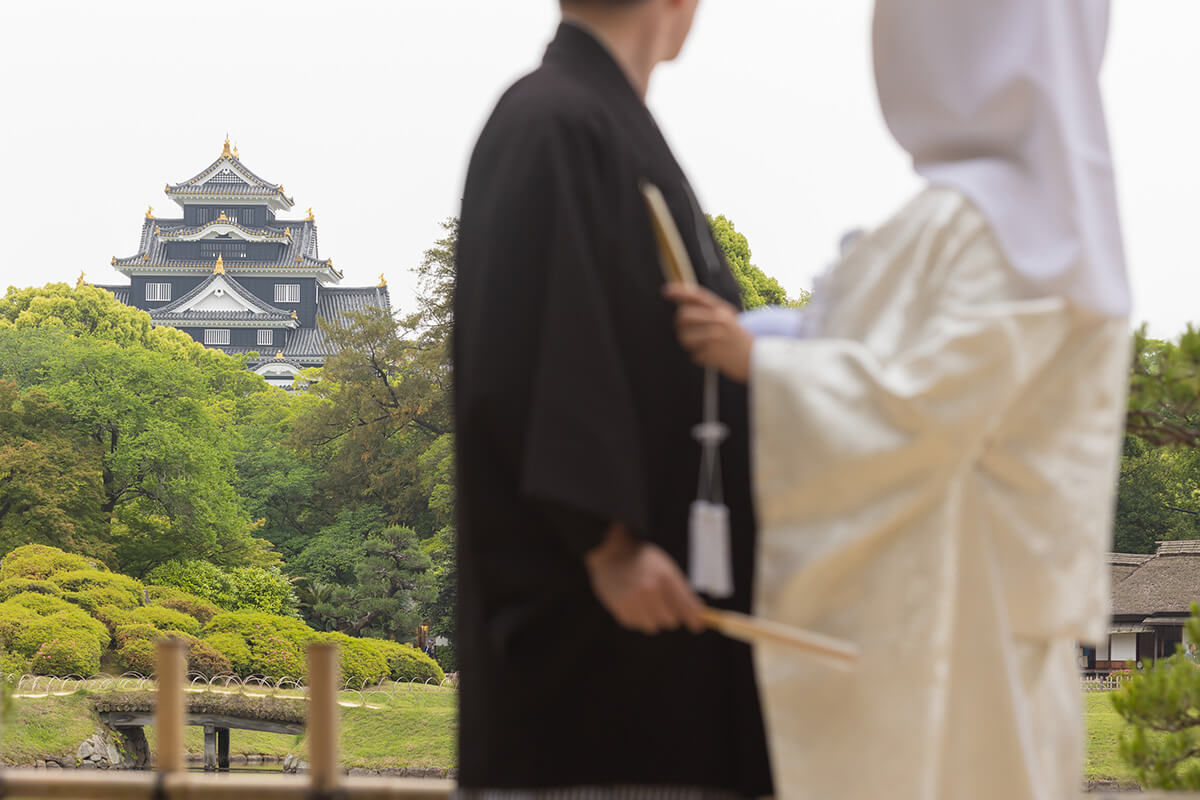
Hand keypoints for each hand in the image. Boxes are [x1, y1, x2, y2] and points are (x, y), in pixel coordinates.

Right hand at [584, 523, 704, 634]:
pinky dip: (637, 617)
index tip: (697, 626)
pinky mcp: (620, 609)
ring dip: (652, 618)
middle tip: (663, 604)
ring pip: (653, 626)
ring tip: (645, 602)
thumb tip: (699, 619)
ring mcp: (633, 600)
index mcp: (665, 577)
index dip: (694, 620)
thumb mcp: (667, 569)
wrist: (612, 553)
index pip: (686, 607)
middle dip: (670, 615)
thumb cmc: (644, 562)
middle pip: (671, 621)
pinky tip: (632, 602)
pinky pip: (637, 625)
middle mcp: (650, 590)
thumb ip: (683, 593)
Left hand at [662, 284, 752, 383]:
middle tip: (686, 331)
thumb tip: (681, 307)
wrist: (758, 358)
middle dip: (680, 326)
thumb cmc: (737, 338)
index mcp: (722, 309)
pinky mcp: (714, 354)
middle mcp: (719, 320)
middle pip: (684, 316)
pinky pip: (694, 355)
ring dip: (689, 344)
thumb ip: (708, 311)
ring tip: (702, 346)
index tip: (666, 290)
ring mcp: (716, 337)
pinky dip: (700, 357)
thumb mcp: (728, 319)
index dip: (680, 291)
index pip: (698, 295)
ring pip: (685, 337)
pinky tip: (712, 355)